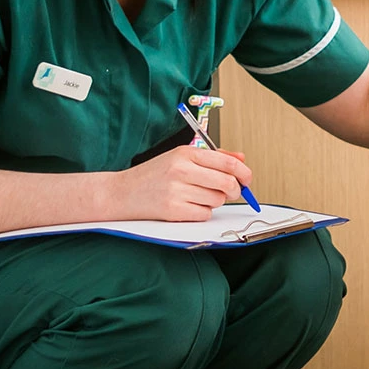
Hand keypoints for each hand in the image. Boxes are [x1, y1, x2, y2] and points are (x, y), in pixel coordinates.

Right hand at [111, 146, 252, 220]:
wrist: (121, 192)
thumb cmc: (152, 175)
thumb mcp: (181, 157)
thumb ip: (213, 157)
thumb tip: (241, 159)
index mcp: (185, 153)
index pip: (228, 163)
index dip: (244, 173)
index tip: (247, 179)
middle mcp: (181, 170)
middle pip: (227, 183)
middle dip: (234, 190)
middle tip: (229, 192)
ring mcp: (176, 191)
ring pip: (217, 200)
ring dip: (214, 202)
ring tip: (197, 196)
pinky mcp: (173, 211)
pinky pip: (204, 215)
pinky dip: (202, 213)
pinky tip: (188, 207)